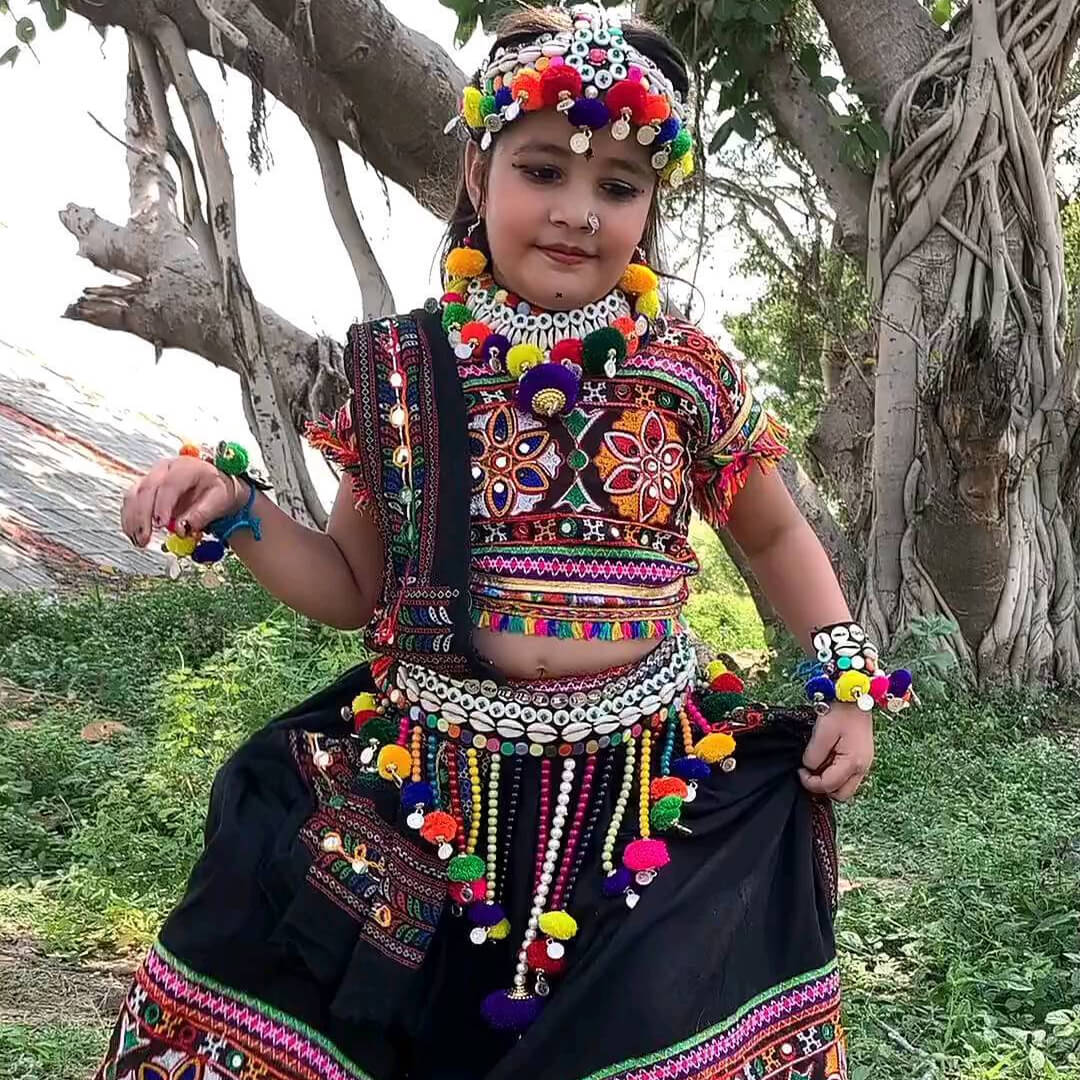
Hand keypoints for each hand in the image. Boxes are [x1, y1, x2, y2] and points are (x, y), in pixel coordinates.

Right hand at [121, 456, 245, 546]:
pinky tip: (134, 536)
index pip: (169, 484)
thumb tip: (181, 529)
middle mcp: (164, 469)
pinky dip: (130, 520)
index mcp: (185, 467)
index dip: (163, 505)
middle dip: (143, 516)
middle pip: (146, 489)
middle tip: (146, 538)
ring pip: (133, 495)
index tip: (161, 525)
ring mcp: (152, 478)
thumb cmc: (218, 490)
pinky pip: (131, 503)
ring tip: (140, 541)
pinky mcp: (144, 490)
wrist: (215, 485)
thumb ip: (201, 514)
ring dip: (133, 520)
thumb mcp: (219, 500)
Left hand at [798, 702, 873, 801]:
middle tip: (809, 773)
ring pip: (846, 787)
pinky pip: (849, 776)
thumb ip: (814, 756)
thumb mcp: (821, 733)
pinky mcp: (862, 757)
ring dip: (830, 781)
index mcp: (853, 763)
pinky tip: (827, 759)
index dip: (810, 782)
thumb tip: (809, 768)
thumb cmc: (840, 712)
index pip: (828, 786)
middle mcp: (863, 767)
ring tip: (818, 764)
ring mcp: (865, 763)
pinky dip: (836, 773)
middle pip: (841, 794)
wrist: (854, 695)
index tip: (799, 770)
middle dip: (823, 787)